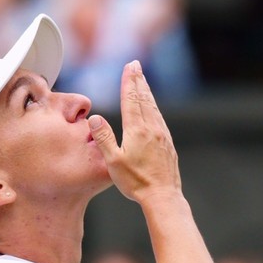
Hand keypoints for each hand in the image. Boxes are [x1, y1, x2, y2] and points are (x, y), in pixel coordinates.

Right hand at [87, 60, 181, 203]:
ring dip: (146, 92)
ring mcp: (162, 135)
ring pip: (153, 107)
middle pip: (144, 99)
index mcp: (137, 131)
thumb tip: (95, 118)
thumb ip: (104, 138)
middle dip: (138, 81)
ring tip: (142, 81)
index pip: (131, 100)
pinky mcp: (167, 143)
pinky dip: (153, 107)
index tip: (129, 67)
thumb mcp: (113, 161)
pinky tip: (152, 108)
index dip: (129, 82)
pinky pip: (159, 118)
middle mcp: (152, 129)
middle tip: (136, 65)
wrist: (163, 196)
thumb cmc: (136, 182)